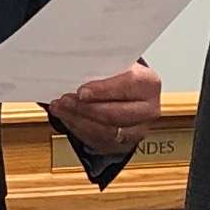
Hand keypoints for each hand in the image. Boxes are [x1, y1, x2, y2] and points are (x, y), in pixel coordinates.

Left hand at [43, 60, 163, 154]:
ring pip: (104, 130)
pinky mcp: (123, 144)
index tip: (81, 91)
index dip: (103, 89)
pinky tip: (67, 117)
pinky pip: (97, 139)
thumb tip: (76, 65)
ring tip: (60, 108)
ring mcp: (137, 130)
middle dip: (85, 108)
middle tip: (64, 100)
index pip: (127, 85)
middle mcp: (148, 109)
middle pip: (114, 113)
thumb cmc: (121, 78)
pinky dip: (78, 128)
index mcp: (148, 84)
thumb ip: (103, 66)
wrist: (130, 98)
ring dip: (77, 119)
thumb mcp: (117, 66)